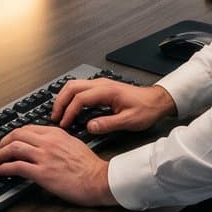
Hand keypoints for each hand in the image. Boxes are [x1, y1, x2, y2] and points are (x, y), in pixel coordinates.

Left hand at [0, 126, 115, 205]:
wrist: (99, 179)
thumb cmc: (90, 166)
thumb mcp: (74, 144)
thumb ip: (58, 141)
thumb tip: (47, 144)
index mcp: (56, 134)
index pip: (28, 128)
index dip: (14, 134)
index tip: (10, 140)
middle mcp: (48, 142)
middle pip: (17, 135)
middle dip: (3, 142)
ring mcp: (44, 157)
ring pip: (13, 148)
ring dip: (0, 154)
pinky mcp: (42, 173)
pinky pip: (16, 167)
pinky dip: (4, 168)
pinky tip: (0, 171)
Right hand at [47, 78, 176, 136]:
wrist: (157, 101)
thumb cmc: (146, 109)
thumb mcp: (129, 121)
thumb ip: (108, 124)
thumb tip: (90, 127)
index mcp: (106, 91)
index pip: (80, 98)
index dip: (69, 111)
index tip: (64, 123)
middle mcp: (101, 84)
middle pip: (72, 87)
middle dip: (60, 102)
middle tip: (55, 117)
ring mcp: (100, 84)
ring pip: (74, 85)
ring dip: (64, 98)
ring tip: (59, 113)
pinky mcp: (101, 88)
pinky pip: (80, 89)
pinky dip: (71, 97)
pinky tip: (70, 108)